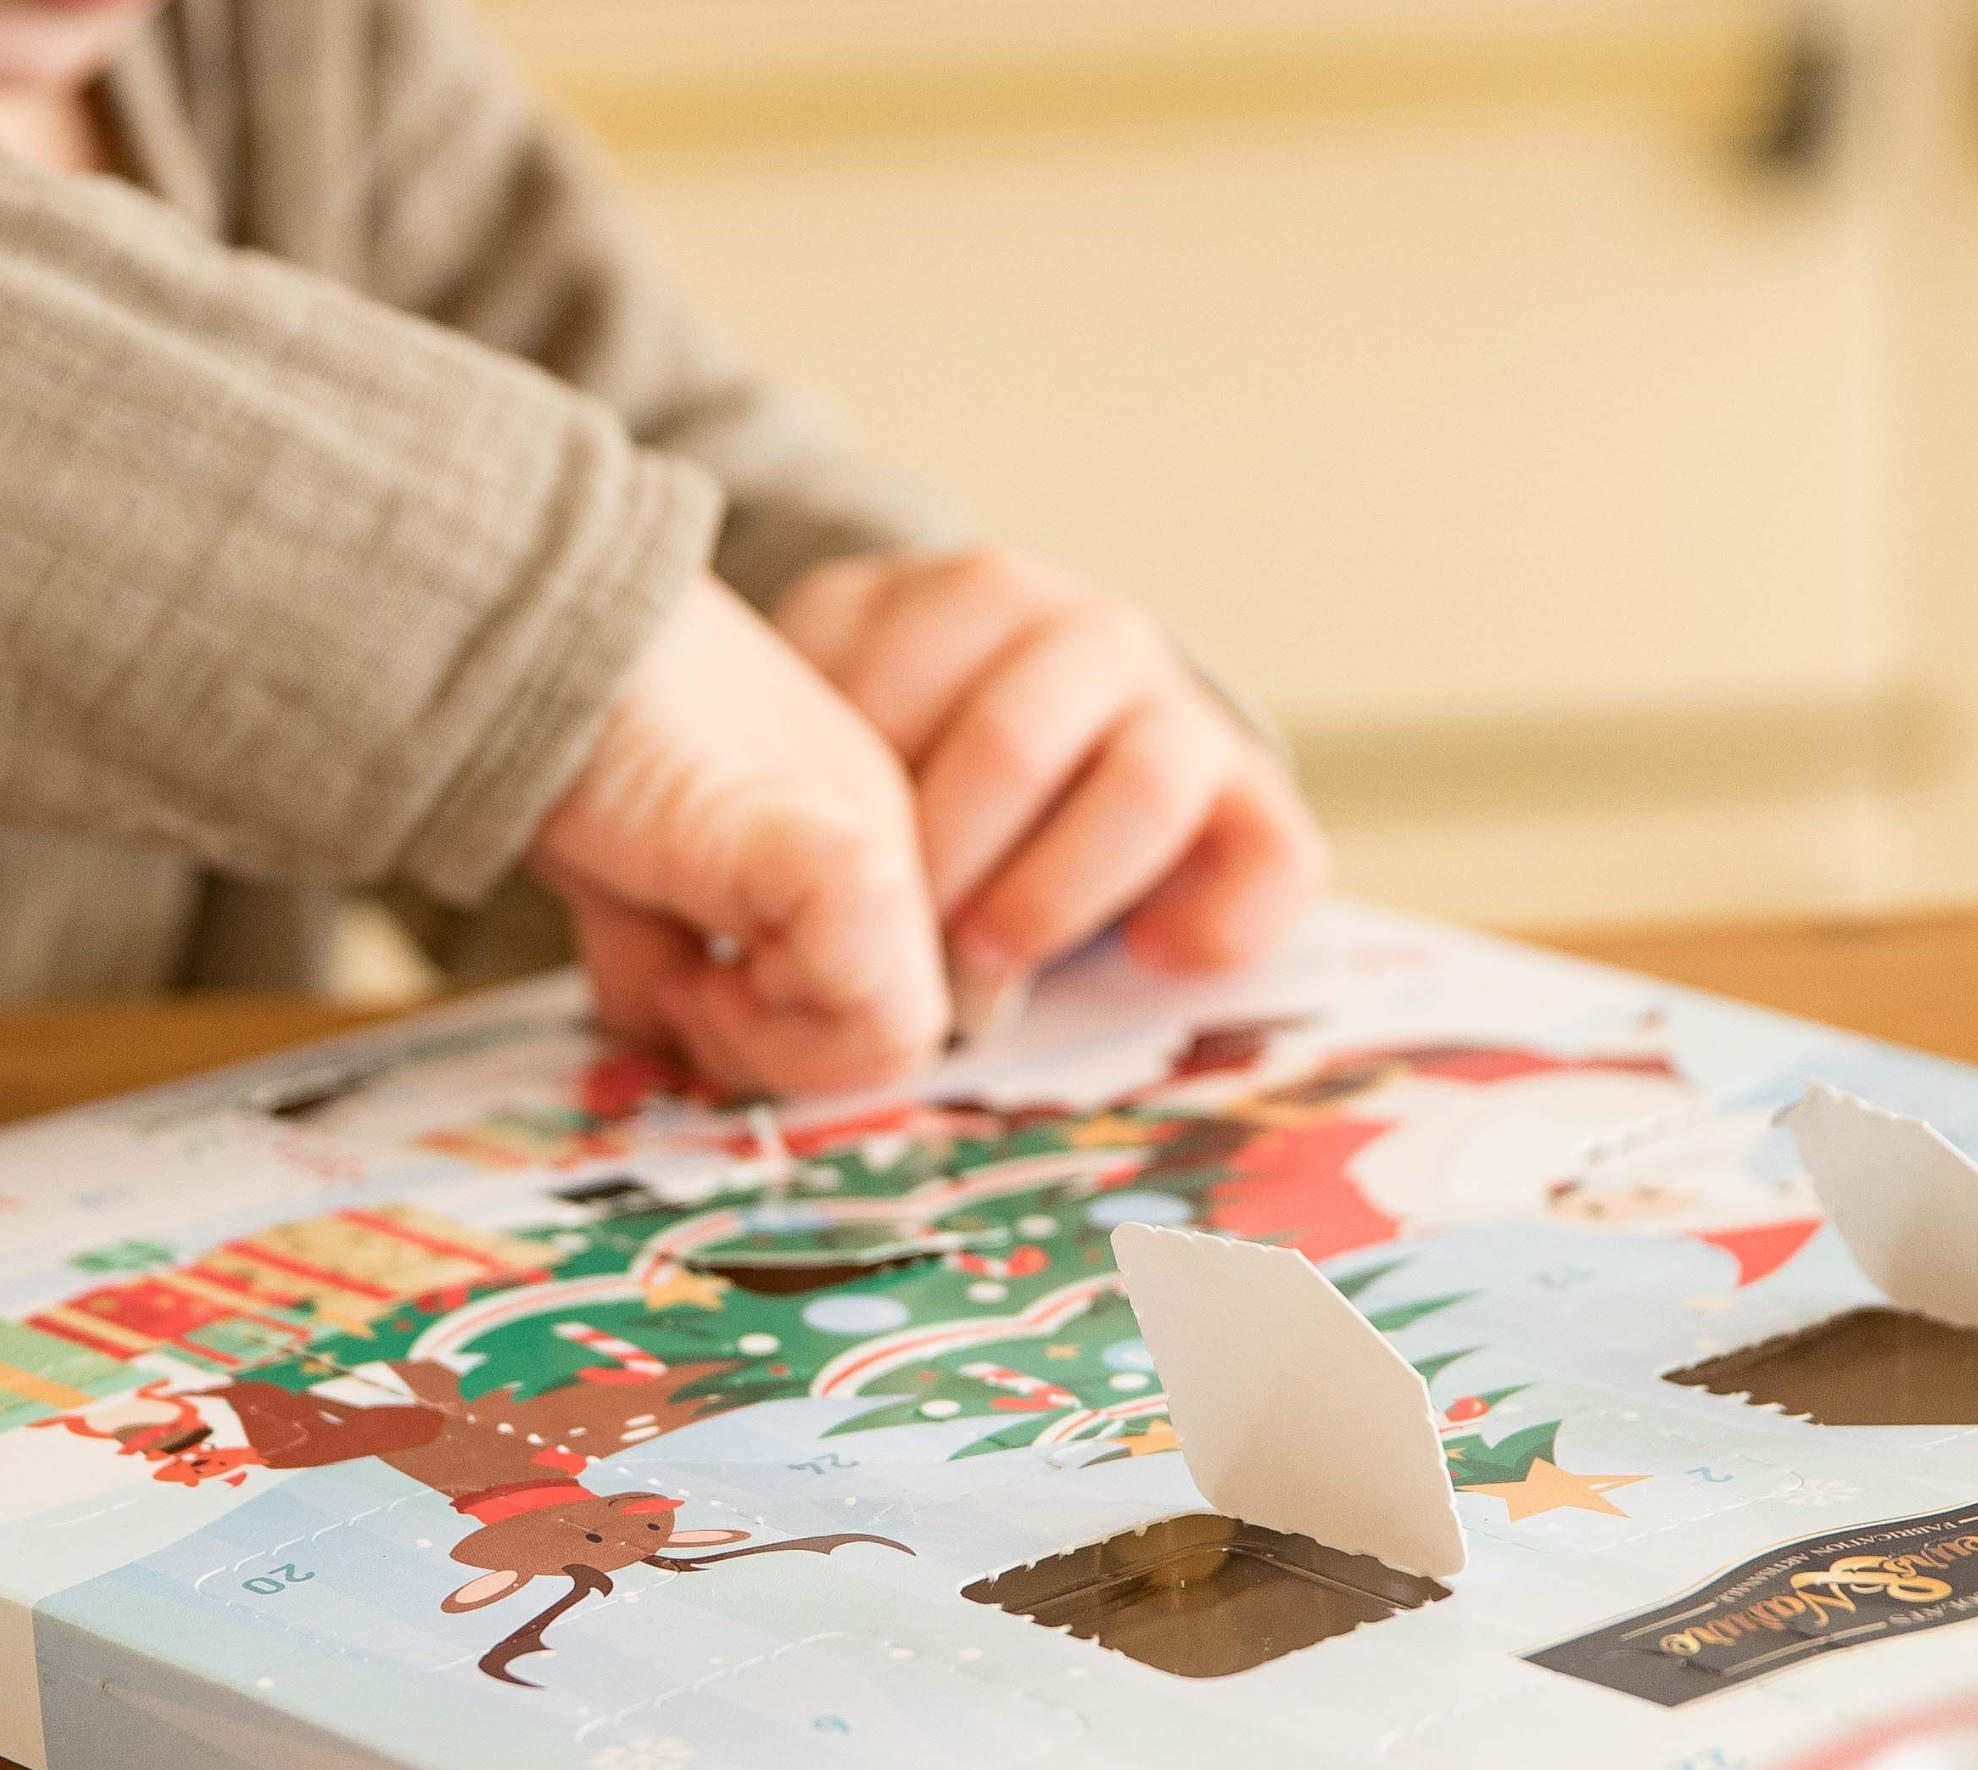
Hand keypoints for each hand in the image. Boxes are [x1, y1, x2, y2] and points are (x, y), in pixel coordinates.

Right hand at [531, 576, 948, 1095]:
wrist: (536, 634)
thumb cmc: (572, 737)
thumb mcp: (632, 881)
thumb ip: (666, 961)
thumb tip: (666, 1036)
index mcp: (844, 844)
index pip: (872, 1013)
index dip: (778, 1044)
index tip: (681, 992)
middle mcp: (880, 842)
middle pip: (893, 1038)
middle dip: (773, 1056)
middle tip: (683, 990)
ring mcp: (873, 843)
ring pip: (899, 1036)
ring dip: (771, 1041)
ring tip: (685, 968)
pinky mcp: (840, 852)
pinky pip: (876, 996)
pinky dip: (779, 1015)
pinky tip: (691, 955)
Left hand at [772, 546, 1324, 1001]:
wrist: (1028, 728)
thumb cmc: (901, 750)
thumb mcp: (824, 724)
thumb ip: (777, 781)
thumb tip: (700, 936)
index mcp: (965, 597)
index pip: (899, 684)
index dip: (850, 808)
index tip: (814, 890)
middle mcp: (1081, 630)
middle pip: (1017, 740)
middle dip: (944, 867)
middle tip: (888, 954)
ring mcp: (1174, 703)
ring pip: (1149, 780)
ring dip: (1058, 895)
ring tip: (991, 964)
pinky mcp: (1250, 790)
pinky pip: (1276, 852)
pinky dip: (1218, 919)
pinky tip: (1145, 958)